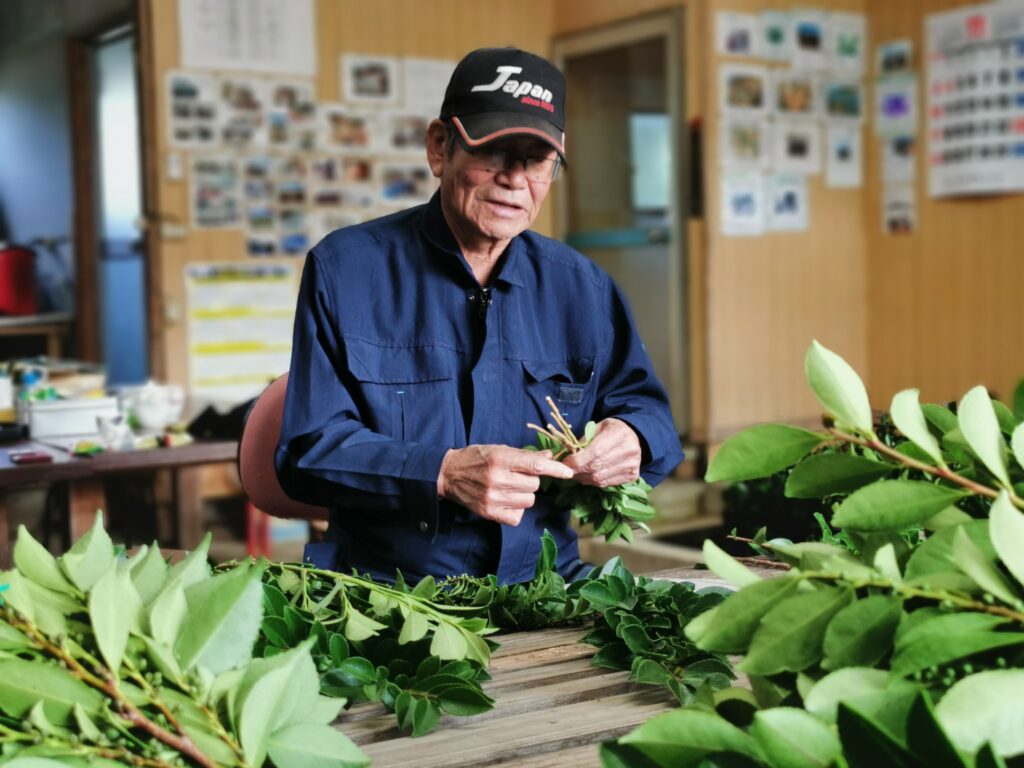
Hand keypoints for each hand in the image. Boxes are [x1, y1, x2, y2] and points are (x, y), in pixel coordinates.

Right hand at [438, 445, 572, 525]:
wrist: (449, 474)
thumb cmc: (477, 458)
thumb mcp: (499, 449)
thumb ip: (525, 455)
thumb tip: (549, 457)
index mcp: (501, 459)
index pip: (535, 466)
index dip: (555, 469)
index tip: (568, 473)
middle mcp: (497, 479)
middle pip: (534, 485)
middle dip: (531, 480)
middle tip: (517, 476)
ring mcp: (493, 498)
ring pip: (529, 501)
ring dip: (525, 495)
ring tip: (510, 488)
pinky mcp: (489, 513)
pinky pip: (518, 516)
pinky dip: (516, 509)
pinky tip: (506, 501)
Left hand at [561, 418, 640, 487]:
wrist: (635, 436)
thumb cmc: (612, 430)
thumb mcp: (598, 428)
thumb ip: (584, 441)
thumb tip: (568, 456)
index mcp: (619, 434)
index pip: (595, 452)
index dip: (577, 460)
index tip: (565, 462)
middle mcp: (629, 450)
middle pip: (596, 466)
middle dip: (577, 470)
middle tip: (566, 470)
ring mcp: (632, 465)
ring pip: (600, 478)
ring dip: (583, 478)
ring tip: (575, 474)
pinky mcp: (632, 476)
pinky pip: (607, 483)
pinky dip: (593, 482)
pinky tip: (587, 477)